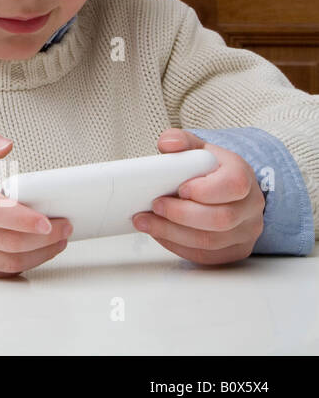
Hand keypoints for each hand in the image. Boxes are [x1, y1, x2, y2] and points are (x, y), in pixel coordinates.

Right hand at [0, 127, 70, 276]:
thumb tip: (5, 145)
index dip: (22, 220)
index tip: (47, 222)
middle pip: (7, 241)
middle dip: (44, 239)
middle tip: (64, 227)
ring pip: (8, 261)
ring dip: (40, 254)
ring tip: (58, 240)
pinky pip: (1, 271)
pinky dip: (24, 263)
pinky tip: (37, 251)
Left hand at [131, 129, 264, 263]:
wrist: (227, 188)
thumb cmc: (210, 169)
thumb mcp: (197, 148)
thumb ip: (181, 141)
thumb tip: (167, 144)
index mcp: (243, 176)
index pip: (233, 186)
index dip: (204, 190)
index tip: (179, 188)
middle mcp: (251, 206)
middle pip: (220, 219)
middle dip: (180, 214)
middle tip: (154, 205)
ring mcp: (246, 231)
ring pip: (210, 241)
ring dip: (172, 233)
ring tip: (146, 221)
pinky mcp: (235, 250)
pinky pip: (206, 256)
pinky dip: (178, 246)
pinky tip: (160, 233)